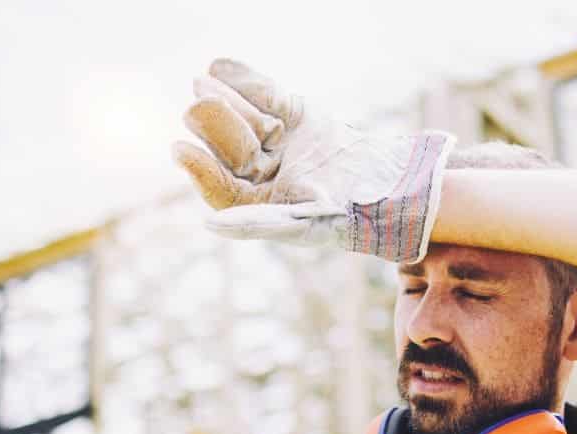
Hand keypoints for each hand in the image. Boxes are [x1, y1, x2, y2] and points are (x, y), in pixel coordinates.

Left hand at [173, 58, 454, 262]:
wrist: (398, 185)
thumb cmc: (353, 217)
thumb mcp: (307, 223)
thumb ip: (261, 225)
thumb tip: (211, 226)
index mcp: (263, 207)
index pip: (220, 188)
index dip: (199, 169)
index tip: (178, 148)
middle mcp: (266, 177)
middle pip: (230, 150)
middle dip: (215, 126)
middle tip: (197, 100)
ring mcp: (282, 145)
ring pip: (245, 120)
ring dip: (227, 100)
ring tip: (205, 80)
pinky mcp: (297, 117)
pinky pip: (268, 98)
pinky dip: (248, 81)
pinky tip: (221, 65)